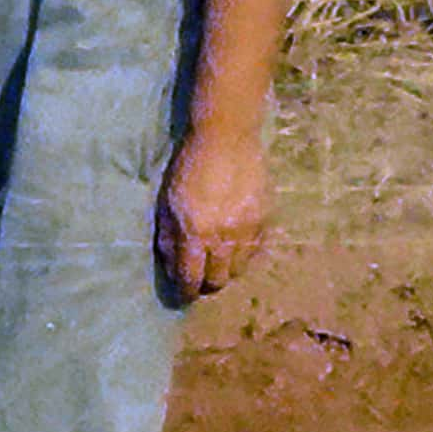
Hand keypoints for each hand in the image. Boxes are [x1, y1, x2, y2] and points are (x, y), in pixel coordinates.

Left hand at [156, 116, 271, 302]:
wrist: (227, 137)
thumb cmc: (189, 166)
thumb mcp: (167, 201)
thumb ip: (168, 236)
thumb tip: (171, 265)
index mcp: (194, 233)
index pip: (190, 278)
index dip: (186, 292)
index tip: (183, 294)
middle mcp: (222, 237)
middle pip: (218, 280)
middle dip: (207, 284)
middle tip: (201, 277)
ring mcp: (247, 230)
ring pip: (239, 270)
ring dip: (227, 270)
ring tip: (219, 261)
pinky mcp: (265, 219)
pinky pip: (256, 251)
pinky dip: (245, 255)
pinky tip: (236, 246)